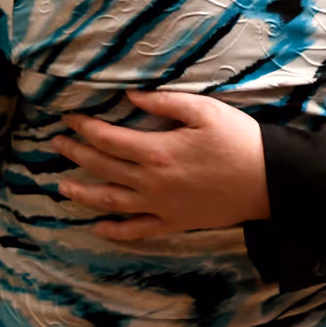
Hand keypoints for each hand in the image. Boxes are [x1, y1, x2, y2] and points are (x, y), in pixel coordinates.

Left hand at [51, 90, 268, 240]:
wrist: (268, 181)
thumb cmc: (237, 140)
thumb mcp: (203, 110)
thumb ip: (163, 103)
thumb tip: (129, 95)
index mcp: (157, 151)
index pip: (108, 138)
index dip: (84, 128)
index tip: (68, 118)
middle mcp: (152, 182)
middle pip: (103, 168)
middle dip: (76, 154)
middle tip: (57, 144)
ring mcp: (161, 206)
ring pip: (111, 201)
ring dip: (83, 193)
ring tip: (62, 187)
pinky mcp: (174, 223)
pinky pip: (137, 231)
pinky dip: (114, 231)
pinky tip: (98, 227)